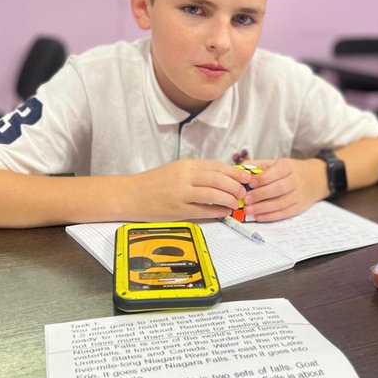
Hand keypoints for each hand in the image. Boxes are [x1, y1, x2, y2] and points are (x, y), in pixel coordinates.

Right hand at [130, 159, 250, 220]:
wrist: (130, 195)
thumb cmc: (153, 183)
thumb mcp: (176, 171)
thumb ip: (197, 174)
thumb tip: (222, 179)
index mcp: (186, 165)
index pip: (217, 166)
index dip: (235, 172)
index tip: (246, 177)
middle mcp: (185, 176)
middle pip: (219, 179)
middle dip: (235, 186)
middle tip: (243, 193)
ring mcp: (181, 193)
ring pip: (214, 194)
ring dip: (229, 199)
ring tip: (235, 203)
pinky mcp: (178, 210)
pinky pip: (203, 210)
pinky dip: (217, 212)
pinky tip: (224, 212)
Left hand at [242, 158, 328, 221]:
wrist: (318, 178)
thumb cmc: (292, 170)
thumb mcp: (278, 162)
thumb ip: (259, 165)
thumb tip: (238, 169)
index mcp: (288, 167)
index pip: (276, 172)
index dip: (263, 178)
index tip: (250, 183)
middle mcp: (295, 181)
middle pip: (279, 188)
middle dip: (261, 194)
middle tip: (246, 199)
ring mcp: (298, 195)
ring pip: (281, 203)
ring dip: (263, 208)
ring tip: (248, 210)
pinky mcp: (299, 207)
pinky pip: (285, 213)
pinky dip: (271, 216)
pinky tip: (259, 217)